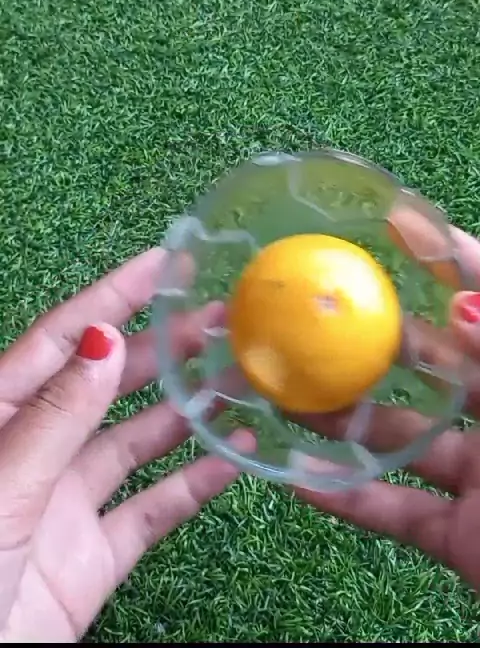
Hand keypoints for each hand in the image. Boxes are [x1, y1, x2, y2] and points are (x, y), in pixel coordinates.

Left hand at [0, 248, 250, 642]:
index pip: (65, 339)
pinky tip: (236, 456)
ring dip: (187, 410)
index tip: (164, 263)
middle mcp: (37, 449)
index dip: (113, 296)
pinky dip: (195, 484)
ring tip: (239, 379)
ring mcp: (67, 501)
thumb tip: (103, 340)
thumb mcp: (2, 484)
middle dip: (164, 349)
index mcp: (1, 416)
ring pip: (138, 441)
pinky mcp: (93, 555)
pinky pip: (153, 510)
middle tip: (221, 320)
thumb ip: (55, 416)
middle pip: (109, 383)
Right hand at [294, 227, 479, 593]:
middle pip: (433, 367)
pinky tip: (295, 474)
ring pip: (402, 439)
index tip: (395, 225)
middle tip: (319, 315)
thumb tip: (461, 304)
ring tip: (286, 393)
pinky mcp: (462, 538)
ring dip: (343, 421)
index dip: (450, 258)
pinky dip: (346, 498)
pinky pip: (397, 512)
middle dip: (377, 341)